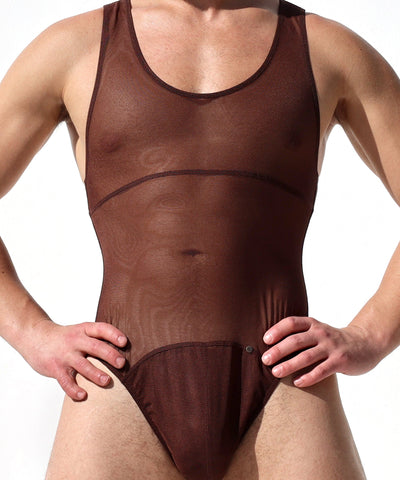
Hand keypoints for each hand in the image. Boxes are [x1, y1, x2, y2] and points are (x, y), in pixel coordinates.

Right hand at [19, 319, 127, 400]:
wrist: (35, 337)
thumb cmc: (65, 337)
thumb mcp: (81, 331)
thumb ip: (97, 340)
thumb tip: (124, 353)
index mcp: (84, 330)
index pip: (101, 329)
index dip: (114, 334)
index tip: (124, 342)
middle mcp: (75, 341)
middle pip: (95, 347)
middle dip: (109, 355)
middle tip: (122, 363)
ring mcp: (65, 355)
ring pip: (82, 365)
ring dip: (95, 373)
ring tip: (107, 381)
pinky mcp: (55, 368)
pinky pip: (65, 381)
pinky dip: (74, 389)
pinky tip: (83, 396)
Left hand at [261, 316, 382, 386]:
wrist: (364, 343)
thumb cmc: (331, 340)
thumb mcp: (316, 331)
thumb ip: (299, 335)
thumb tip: (270, 347)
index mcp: (312, 324)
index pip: (291, 323)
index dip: (277, 330)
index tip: (265, 340)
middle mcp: (321, 333)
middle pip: (296, 341)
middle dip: (278, 350)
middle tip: (265, 360)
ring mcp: (331, 347)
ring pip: (307, 356)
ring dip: (289, 365)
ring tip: (276, 372)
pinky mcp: (340, 361)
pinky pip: (322, 370)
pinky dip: (308, 377)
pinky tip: (297, 382)